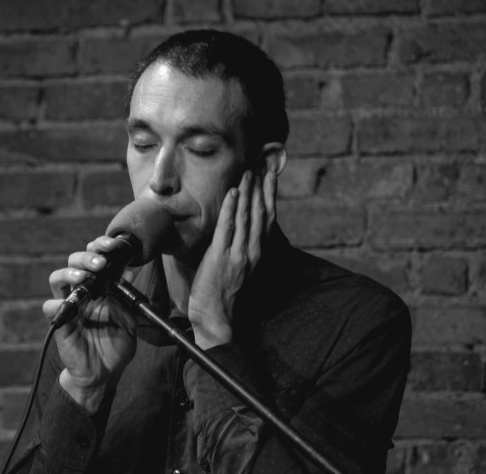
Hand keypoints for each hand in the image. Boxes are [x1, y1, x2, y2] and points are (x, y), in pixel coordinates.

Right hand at [43, 236, 137, 411]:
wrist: (103, 374)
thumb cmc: (115, 346)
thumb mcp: (128, 320)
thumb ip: (126, 298)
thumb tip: (129, 273)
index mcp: (99, 288)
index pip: (95, 258)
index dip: (100, 247)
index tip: (113, 246)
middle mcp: (82, 292)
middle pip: (75, 262)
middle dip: (86, 257)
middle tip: (100, 263)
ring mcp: (69, 306)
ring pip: (57, 278)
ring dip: (69, 273)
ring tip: (83, 277)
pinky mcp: (60, 323)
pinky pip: (50, 307)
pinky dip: (55, 303)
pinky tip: (65, 305)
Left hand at [187, 168, 277, 348]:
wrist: (216, 318)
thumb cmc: (222, 295)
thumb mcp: (238, 269)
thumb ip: (241, 249)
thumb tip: (239, 230)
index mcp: (257, 254)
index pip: (268, 219)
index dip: (270, 197)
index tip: (270, 177)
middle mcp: (253, 252)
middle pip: (262, 214)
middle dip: (263, 189)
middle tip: (262, 167)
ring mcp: (238, 254)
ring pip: (247, 217)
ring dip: (249, 193)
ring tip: (249, 173)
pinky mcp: (222, 257)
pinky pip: (228, 228)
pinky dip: (232, 208)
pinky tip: (234, 193)